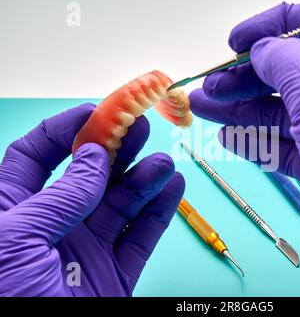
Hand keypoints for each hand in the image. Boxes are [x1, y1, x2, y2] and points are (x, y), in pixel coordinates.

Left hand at [0, 104, 183, 295]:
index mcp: (12, 213)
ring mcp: (85, 249)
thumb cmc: (5, 304)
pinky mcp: (114, 273)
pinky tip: (173, 187)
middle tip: (140, 126)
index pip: (35, 157)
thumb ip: (59, 196)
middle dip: (114, 148)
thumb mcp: (15, 240)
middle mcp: (51, 226)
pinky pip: (142, 236)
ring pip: (121, 203)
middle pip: (87, 175)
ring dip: (144, 178)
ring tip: (163, 162)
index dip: (64, 130)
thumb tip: (91, 158)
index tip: (96, 112)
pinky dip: (160, 211)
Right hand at [189, 1, 299, 295]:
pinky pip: (284, 145)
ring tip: (204, 108)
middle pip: (288, 71)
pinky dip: (256, 140)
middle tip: (211, 86)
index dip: (270, 26)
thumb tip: (260, 50)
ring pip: (280, 110)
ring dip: (239, 108)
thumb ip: (285, 61)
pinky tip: (229, 136)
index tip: (235, 42)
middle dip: (245, 76)